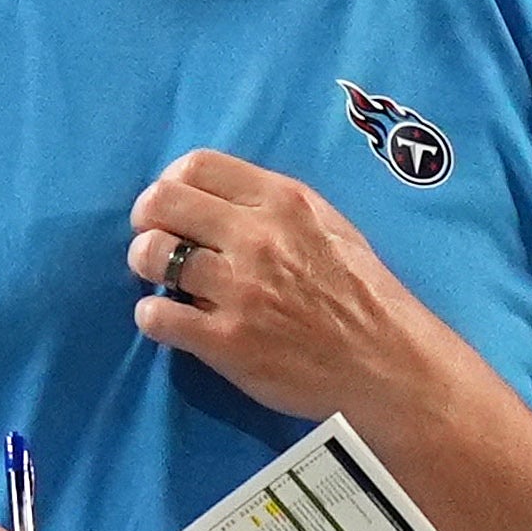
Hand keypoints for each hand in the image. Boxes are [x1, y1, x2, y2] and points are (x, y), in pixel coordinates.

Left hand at [126, 150, 453, 421]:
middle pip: (163, 202)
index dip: (172, 181)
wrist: (386, 365)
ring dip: (145, 264)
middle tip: (153, 237)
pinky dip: (153, 315)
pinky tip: (169, 319)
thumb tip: (217, 199)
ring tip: (160, 277)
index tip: (173, 204)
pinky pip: (156, 315)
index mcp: (284, 203)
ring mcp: (239, 292)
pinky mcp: (226, 342)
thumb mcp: (330, 226)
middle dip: (147, 217)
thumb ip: (275, 207)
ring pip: (151, 254)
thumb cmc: (363, 295)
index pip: (198, 165)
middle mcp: (256, 239)